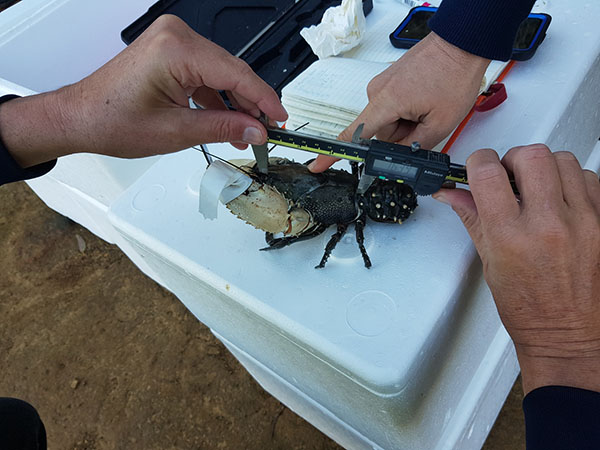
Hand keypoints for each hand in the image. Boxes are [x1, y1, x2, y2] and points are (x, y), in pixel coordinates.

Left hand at [0, 14, 286, 167]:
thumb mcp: (177, 132)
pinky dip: (216, 96)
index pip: (236, 74)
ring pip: (221, 72)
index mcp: (177, 50)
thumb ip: (223, 127)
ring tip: (245, 132)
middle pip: (231, 71)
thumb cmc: (112, 120)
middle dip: (250, 103)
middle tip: (266, 131)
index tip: (279, 119)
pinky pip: (205, 71)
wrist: (81, 117)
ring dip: (234, 102)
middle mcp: (176, 36)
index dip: (263, 100)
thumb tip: (256, 130)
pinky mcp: (169, 50)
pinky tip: (225, 119)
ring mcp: (172, 40)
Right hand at [308, 32, 488, 171]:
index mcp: (386, 101)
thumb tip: (403, 157)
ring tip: (428, 107)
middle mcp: (377, 91)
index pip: (353, 136)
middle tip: (426, 122)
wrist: (461, 43)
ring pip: (388, 121)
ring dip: (407, 122)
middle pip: (380, 133)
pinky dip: (408, 110)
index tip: (318, 165)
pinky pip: (393, 107)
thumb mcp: (441, 123)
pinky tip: (424, 101)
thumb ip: (416, 147)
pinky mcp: (390, 81)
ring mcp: (383, 84)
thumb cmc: (453, 74)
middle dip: (402, 136)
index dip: (334, 154)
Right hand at [434, 145, 599, 393]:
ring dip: (546, 168)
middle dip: (513, 160)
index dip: (478, 163)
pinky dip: (574, 182)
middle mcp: (548, 224)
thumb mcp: (489, 262)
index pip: (487, 171)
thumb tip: (453, 193)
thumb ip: (472, 217)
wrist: (570, 337)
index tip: (479, 170)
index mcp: (510, 235)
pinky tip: (562, 201)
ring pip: (564, 160)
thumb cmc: (529, 309)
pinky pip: (591, 179)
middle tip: (510, 178)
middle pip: (530, 155)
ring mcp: (583, 221)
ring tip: (539, 189)